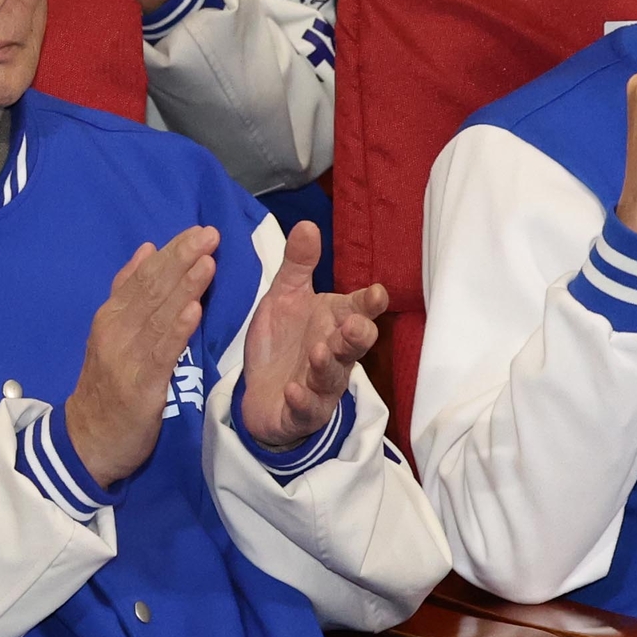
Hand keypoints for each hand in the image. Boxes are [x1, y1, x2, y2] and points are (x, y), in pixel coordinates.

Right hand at [64, 226, 217, 488]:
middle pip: (152, 288)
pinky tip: (193, 312)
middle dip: (182, 259)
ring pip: (158, 315)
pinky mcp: (139, 385)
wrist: (87, 440)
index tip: (200, 231)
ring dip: (184, 287)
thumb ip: (128, 292)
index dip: (173, 252)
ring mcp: (126, 356)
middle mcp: (116, 329)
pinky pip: (160, 353)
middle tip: (210, 234)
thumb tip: (147, 250)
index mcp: (112, 315)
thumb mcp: (111, 333)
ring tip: (207, 262)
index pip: (144, 276)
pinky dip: (176, 330)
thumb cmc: (107, 386)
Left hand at [234, 223, 386, 452]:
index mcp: (334, 323)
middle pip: (354, 346)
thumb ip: (297, 266)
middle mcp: (335, 354)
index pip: (357, 310)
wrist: (260, 393)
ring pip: (333, 377)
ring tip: (321, 352)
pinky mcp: (302, 412)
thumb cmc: (282, 342)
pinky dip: (301, 400)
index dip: (368, 303)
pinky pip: (306, 408)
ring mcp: (321, 386)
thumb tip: (307, 224)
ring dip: (329, 366)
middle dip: (357, 336)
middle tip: (354, 325)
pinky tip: (293, 391)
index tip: (376, 293)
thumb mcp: (284, 298)